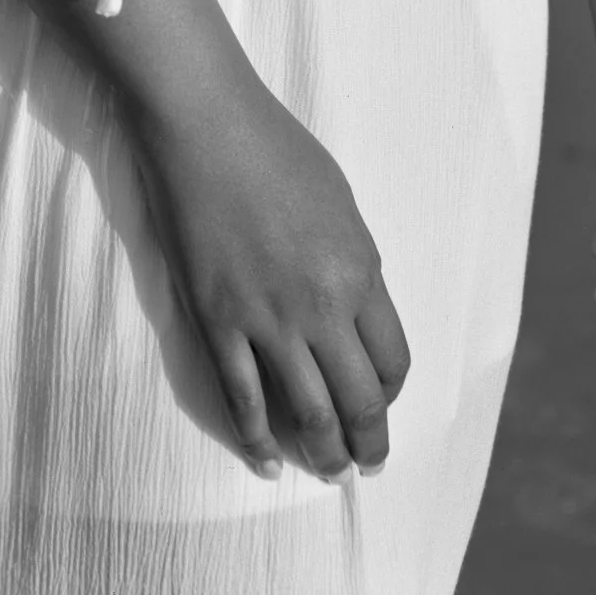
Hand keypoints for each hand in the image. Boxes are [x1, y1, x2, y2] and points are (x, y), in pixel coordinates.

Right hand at [128, 54, 410, 482]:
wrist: (202, 120)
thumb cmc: (272, 145)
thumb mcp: (338, 202)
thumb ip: (352, 262)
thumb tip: (353, 310)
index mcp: (360, 271)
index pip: (393, 361)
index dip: (391, 393)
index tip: (383, 403)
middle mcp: (321, 306)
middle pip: (360, 400)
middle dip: (369, 443)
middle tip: (367, 465)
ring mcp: (266, 319)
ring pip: (309, 413)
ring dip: (326, 454)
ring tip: (331, 474)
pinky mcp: (217, 321)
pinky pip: (244, 399)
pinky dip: (258, 441)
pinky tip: (268, 463)